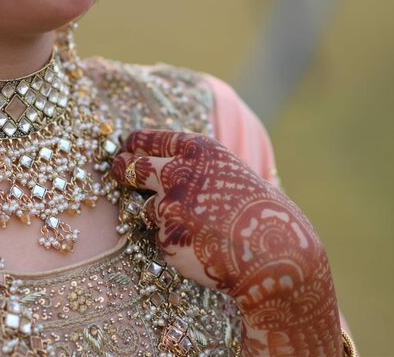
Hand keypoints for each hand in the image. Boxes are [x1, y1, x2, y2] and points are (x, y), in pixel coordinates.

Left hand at [111, 129, 342, 356]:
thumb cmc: (261, 212)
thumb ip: (197, 167)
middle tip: (116, 169)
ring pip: (147, 208)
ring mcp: (168, 207)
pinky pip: (161, 238)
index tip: (125, 147)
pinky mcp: (165, 238)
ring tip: (199, 227)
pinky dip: (175, 243)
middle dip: (121, 169)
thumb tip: (165, 164)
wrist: (277, 254)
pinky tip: (203, 247)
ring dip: (162, 217)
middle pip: (133, 168)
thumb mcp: (230, 172)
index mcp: (198, 150)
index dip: (134, 144)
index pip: (151, 140)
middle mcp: (178, 173)